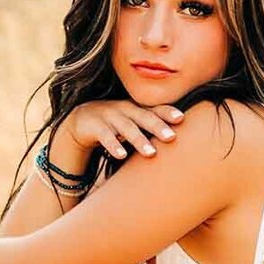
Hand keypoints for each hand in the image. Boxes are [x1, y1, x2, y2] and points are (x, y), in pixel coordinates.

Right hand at [62, 99, 183, 164]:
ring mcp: (109, 117)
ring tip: (151, 153)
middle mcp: (124, 109)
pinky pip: (105, 136)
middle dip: (157, 126)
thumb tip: (179, 139)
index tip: (181, 118)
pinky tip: (121, 156)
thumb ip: (151, 128)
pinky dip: (113, 145)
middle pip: (143, 117)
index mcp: (136, 108)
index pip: (154, 108)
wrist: (82, 120)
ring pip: (126, 128)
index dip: (167, 112)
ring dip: (139, 140)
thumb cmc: (116, 124)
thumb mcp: (133, 123)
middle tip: (171, 137)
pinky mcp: (95, 127)